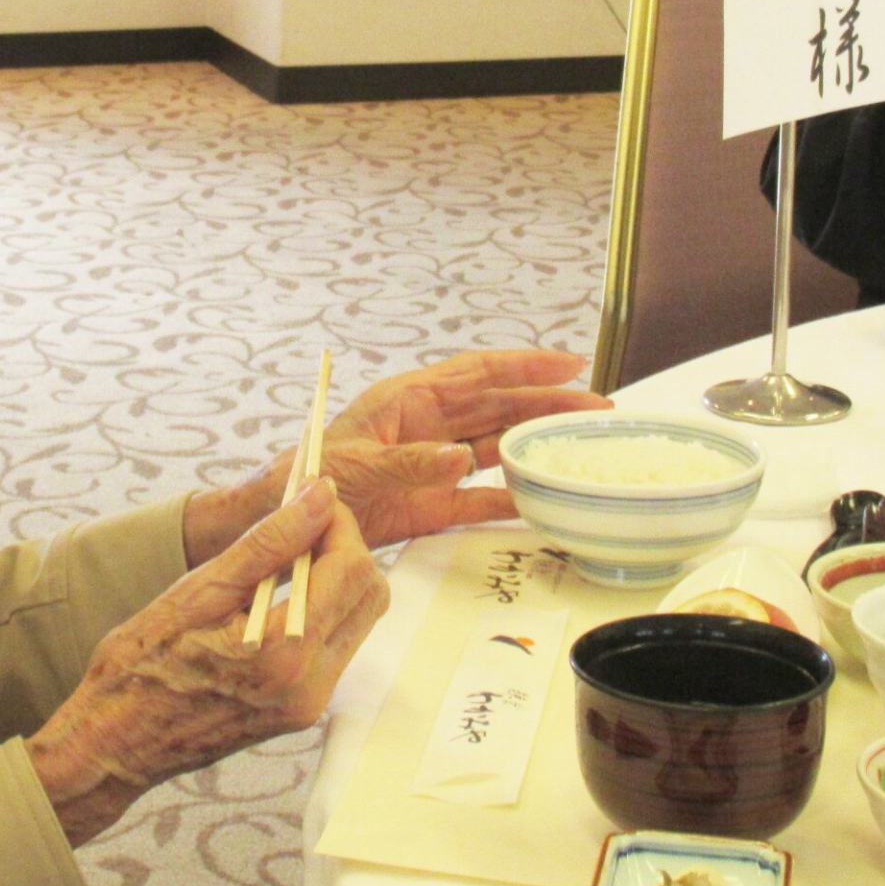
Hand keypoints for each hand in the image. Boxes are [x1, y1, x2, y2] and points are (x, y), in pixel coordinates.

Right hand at [29, 480, 387, 844]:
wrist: (116, 744)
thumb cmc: (140, 667)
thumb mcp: (197, 591)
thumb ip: (269, 541)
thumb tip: (320, 496)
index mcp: (284, 652)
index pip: (352, 567)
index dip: (339, 522)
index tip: (309, 499)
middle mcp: (310, 685)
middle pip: (369, 595)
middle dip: (344, 548)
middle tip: (299, 525)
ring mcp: (310, 705)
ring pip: (358, 620)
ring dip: (334, 579)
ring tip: (280, 559)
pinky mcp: (302, 712)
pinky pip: (336, 647)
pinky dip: (320, 611)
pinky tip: (275, 597)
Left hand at [315, 349, 608, 546]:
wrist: (287, 522)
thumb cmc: (310, 474)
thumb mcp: (357, 462)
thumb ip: (409, 461)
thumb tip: (461, 459)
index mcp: (412, 399)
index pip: (479, 373)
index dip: (526, 365)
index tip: (571, 362)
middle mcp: (430, 426)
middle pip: (500, 408)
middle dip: (547, 404)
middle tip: (597, 409)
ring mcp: (434, 465)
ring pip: (496, 448)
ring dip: (536, 446)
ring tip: (581, 448)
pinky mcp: (430, 506)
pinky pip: (479, 500)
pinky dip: (509, 500)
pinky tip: (541, 502)